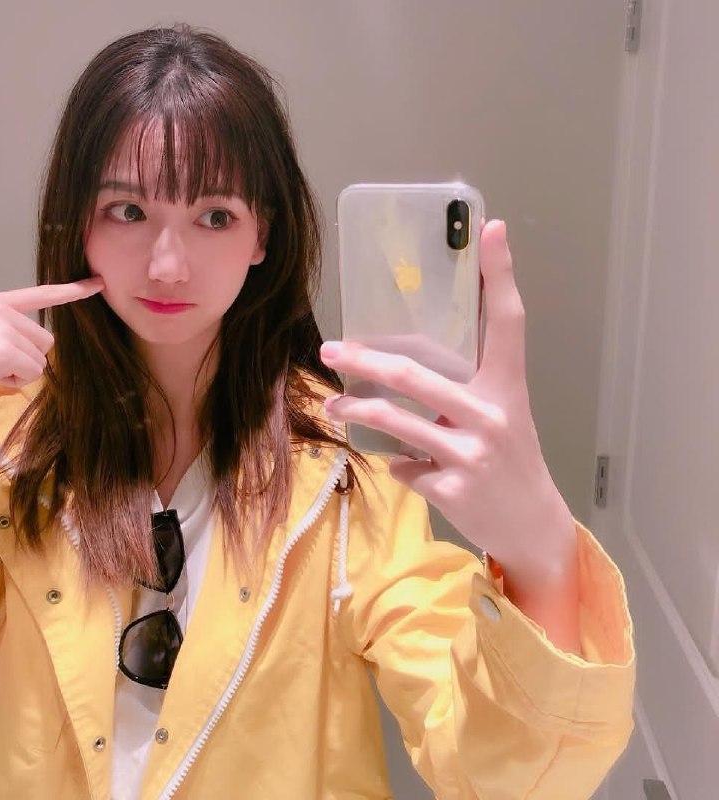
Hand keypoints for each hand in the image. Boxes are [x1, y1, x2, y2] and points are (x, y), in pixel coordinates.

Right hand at [0, 278, 103, 425]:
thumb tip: (43, 343)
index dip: (73, 291)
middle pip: (46, 339)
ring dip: (21, 371)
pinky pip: (33, 371)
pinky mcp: (3, 347)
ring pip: (41, 357)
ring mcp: (1, 326)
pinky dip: (16, 381)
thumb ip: (13, 331)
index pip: (41, 294)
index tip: (98, 283)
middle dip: (27, 358)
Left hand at [320, 221, 574, 582]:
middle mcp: (491, 414)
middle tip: (330, 350)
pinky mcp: (451, 488)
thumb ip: (467, 386)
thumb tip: (409, 367)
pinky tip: (408, 467)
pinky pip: (403, 466)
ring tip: (334, 407)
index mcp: (508, 386)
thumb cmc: (512, 459)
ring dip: (356, 411)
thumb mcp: (503, 413)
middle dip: (364, 361)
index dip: (500, 274)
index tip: (490, 229)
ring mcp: (470, 453)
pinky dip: (398, 464)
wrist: (532, 524)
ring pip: (395, 421)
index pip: (506, 322)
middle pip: (414, 375)